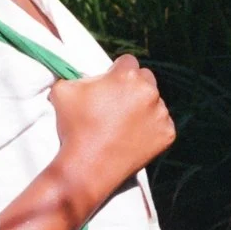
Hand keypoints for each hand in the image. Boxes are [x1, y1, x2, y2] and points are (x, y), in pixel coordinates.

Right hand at [48, 54, 174, 202]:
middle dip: (133, 86)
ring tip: (124, 123)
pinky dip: (151, 128)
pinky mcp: (167, 134)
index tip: (109, 84)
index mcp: (127, 75)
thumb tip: (84, 76)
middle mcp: (149, 90)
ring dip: (143, 107)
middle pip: (145, 78)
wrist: (87, 167)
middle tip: (117, 102)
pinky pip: (162, 123)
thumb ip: (76, 75)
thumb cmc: (74, 126)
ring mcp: (161, 114)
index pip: (127, 61)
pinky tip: (133, 137)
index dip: (116, 71)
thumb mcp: (63, 90)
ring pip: (155, 101)